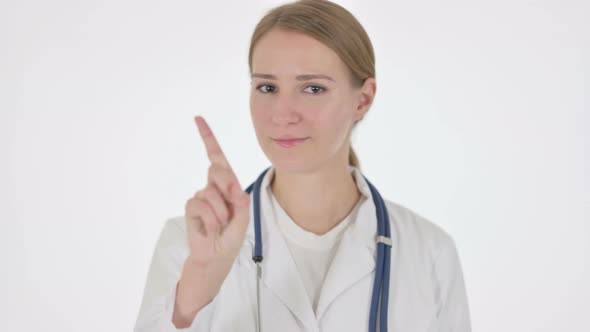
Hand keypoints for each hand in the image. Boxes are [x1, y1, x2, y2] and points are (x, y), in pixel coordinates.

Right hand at [181, 115, 250, 302]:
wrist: (216, 257)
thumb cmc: (231, 237)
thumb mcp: (243, 219)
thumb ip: (240, 201)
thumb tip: (232, 185)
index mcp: (227, 185)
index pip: (217, 157)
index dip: (208, 138)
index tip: (197, 119)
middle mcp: (213, 186)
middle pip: (218, 169)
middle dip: (226, 185)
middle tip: (229, 210)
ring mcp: (201, 196)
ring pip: (211, 192)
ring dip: (220, 212)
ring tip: (220, 225)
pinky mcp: (191, 207)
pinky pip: (200, 205)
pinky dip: (210, 219)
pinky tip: (209, 228)